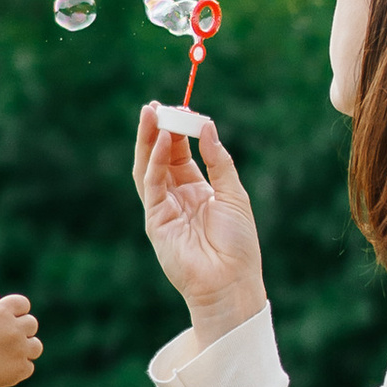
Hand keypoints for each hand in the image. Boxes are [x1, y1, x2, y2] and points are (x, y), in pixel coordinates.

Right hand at [0, 292, 42, 386]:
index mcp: (1, 311)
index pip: (23, 303)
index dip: (17, 312)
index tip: (8, 321)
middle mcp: (14, 328)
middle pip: (32, 324)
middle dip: (21, 330)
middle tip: (4, 341)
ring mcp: (19, 349)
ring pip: (36, 346)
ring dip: (26, 349)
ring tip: (8, 355)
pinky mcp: (20, 368)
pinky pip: (29, 366)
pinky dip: (18, 369)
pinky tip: (3, 369)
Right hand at [133, 111, 265, 346]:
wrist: (231, 281)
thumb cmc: (238, 243)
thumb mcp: (234, 193)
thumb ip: (219, 160)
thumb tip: (207, 126)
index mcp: (197, 190)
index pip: (181, 153)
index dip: (179, 130)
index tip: (180, 108)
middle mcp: (177, 197)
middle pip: (162, 156)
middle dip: (158, 130)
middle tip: (156, 105)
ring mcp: (163, 208)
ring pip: (150, 167)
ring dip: (149, 140)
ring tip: (150, 113)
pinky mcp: (155, 220)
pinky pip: (151, 185)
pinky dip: (155, 161)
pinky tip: (163, 141)